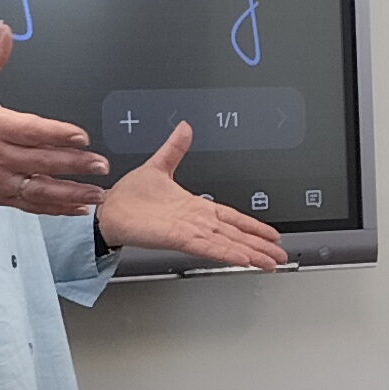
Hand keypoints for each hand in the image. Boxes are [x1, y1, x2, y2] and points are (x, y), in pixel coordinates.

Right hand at [0, 28, 110, 218]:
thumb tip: (5, 31)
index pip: (31, 131)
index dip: (58, 134)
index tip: (82, 136)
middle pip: (43, 162)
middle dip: (75, 164)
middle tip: (101, 163)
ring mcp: (1, 179)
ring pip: (41, 188)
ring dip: (71, 192)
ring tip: (97, 193)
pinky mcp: (0, 196)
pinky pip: (32, 204)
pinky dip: (55, 208)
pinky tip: (77, 208)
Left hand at [93, 123, 289, 269]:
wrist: (108, 210)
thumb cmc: (128, 196)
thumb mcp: (158, 166)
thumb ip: (175, 149)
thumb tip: (184, 128)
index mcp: (195, 207)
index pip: (232, 218)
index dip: (253, 226)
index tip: (271, 234)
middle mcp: (196, 222)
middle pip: (236, 235)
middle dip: (261, 245)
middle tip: (280, 255)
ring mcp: (190, 231)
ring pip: (228, 244)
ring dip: (252, 252)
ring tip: (271, 261)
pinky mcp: (179, 238)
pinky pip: (209, 247)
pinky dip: (228, 253)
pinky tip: (244, 258)